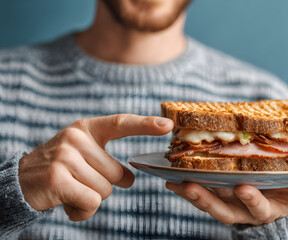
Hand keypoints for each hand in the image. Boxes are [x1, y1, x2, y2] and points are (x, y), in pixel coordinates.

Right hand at [19, 114, 172, 220]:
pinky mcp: (58, 178)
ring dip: (92, 198)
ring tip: (72, 190)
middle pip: (117, 173)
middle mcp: (77, 138)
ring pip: (106, 190)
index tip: (168, 124)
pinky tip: (68, 203)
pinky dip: (83, 210)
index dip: (146, 124)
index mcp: (87, 128)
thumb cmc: (61, 168)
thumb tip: (130, 178)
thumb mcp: (83, 155)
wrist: (21, 180)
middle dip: (106, 185)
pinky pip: (92, 202)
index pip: (121, 123)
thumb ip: (107, 160)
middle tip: (81, 181)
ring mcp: (66, 157)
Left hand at [166, 180, 287, 224]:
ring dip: (191, 194)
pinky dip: (184, 190)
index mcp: (262, 208)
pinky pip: (198, 196)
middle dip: (207, 200)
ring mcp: (226, 205)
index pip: (257, 207)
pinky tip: (170, 180)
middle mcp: (240, 210)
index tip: (244, 188)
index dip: (251, 200)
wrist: (271, 202)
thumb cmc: (284, 195)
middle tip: (192, 187)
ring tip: (176, 183)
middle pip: (222, 209)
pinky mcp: (215, 198)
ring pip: (207, 203)